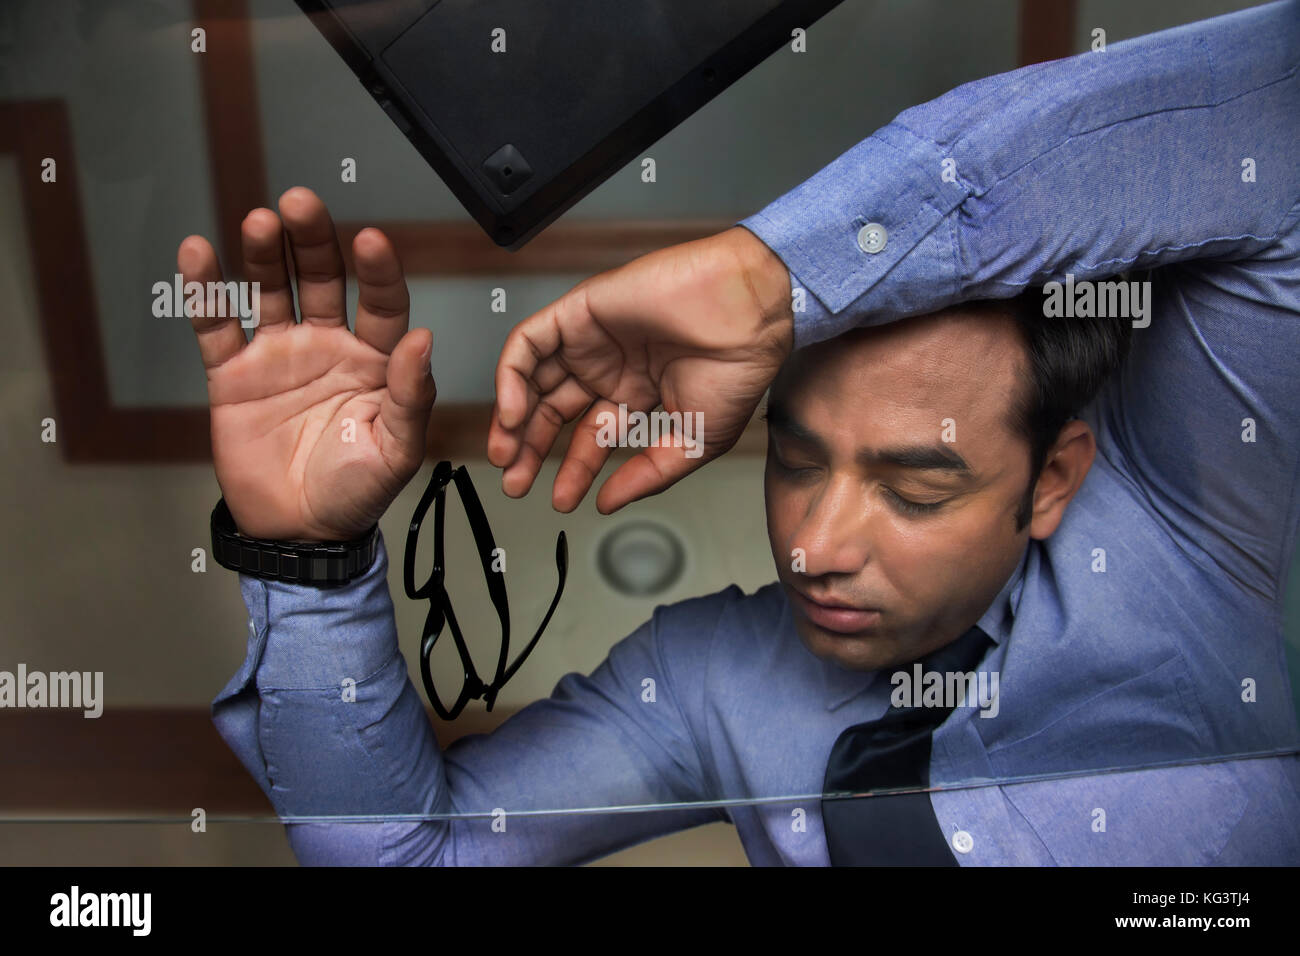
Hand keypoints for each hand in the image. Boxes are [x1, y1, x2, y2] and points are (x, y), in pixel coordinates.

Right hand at [181, 187, 436, 540]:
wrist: (298, 533)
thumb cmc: (356, 492)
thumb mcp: (396, 451)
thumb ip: (410, 396)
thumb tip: (423, 338)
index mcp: (374, 360)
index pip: (381, 302)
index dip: (378, 271)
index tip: (372, 240)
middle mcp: (328, 345)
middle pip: (323, 278)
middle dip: (314, 240)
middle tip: (302, 203)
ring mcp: (280, 354)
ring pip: (272, 289)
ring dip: (266, 253)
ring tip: (260, 221)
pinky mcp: (233, 373)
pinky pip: (217, 325)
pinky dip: (207, 291)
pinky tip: (199, 254)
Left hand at [488, 225, 793, 512]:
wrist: (748, 312)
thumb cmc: (738, 366)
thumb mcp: (693, 441)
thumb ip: (648, 473)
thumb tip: (608, 502)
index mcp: (639, 393)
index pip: (592, 437)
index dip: (573, 471)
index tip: (560, 500)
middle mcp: (612, 366)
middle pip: (555, 411)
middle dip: (531, 449)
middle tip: (515, 481)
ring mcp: (593, 339)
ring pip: (535, 379)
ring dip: (513, 418)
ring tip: (505, 454)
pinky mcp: (580, 311)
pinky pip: (530, 343)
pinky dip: (512, 377)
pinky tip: (513, 413)